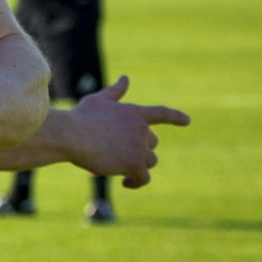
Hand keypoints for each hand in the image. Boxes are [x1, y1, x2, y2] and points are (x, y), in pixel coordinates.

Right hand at [65, 77, 188, 186]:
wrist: (74, 136)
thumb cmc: (82, 118)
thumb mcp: (99, 100)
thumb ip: (115, 92)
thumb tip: (125, 79)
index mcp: (135, 113)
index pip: (162, 113)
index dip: (175, 117)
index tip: (187, 121)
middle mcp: (142, 128)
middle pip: (152, 143)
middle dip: (138, 150)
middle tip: (116, 155)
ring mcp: (140, 146)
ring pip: (150, 161)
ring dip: (138, 166)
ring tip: (120, 171)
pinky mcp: (135, 163)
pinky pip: (144, 178)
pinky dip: (137, 182)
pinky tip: (126, 182)